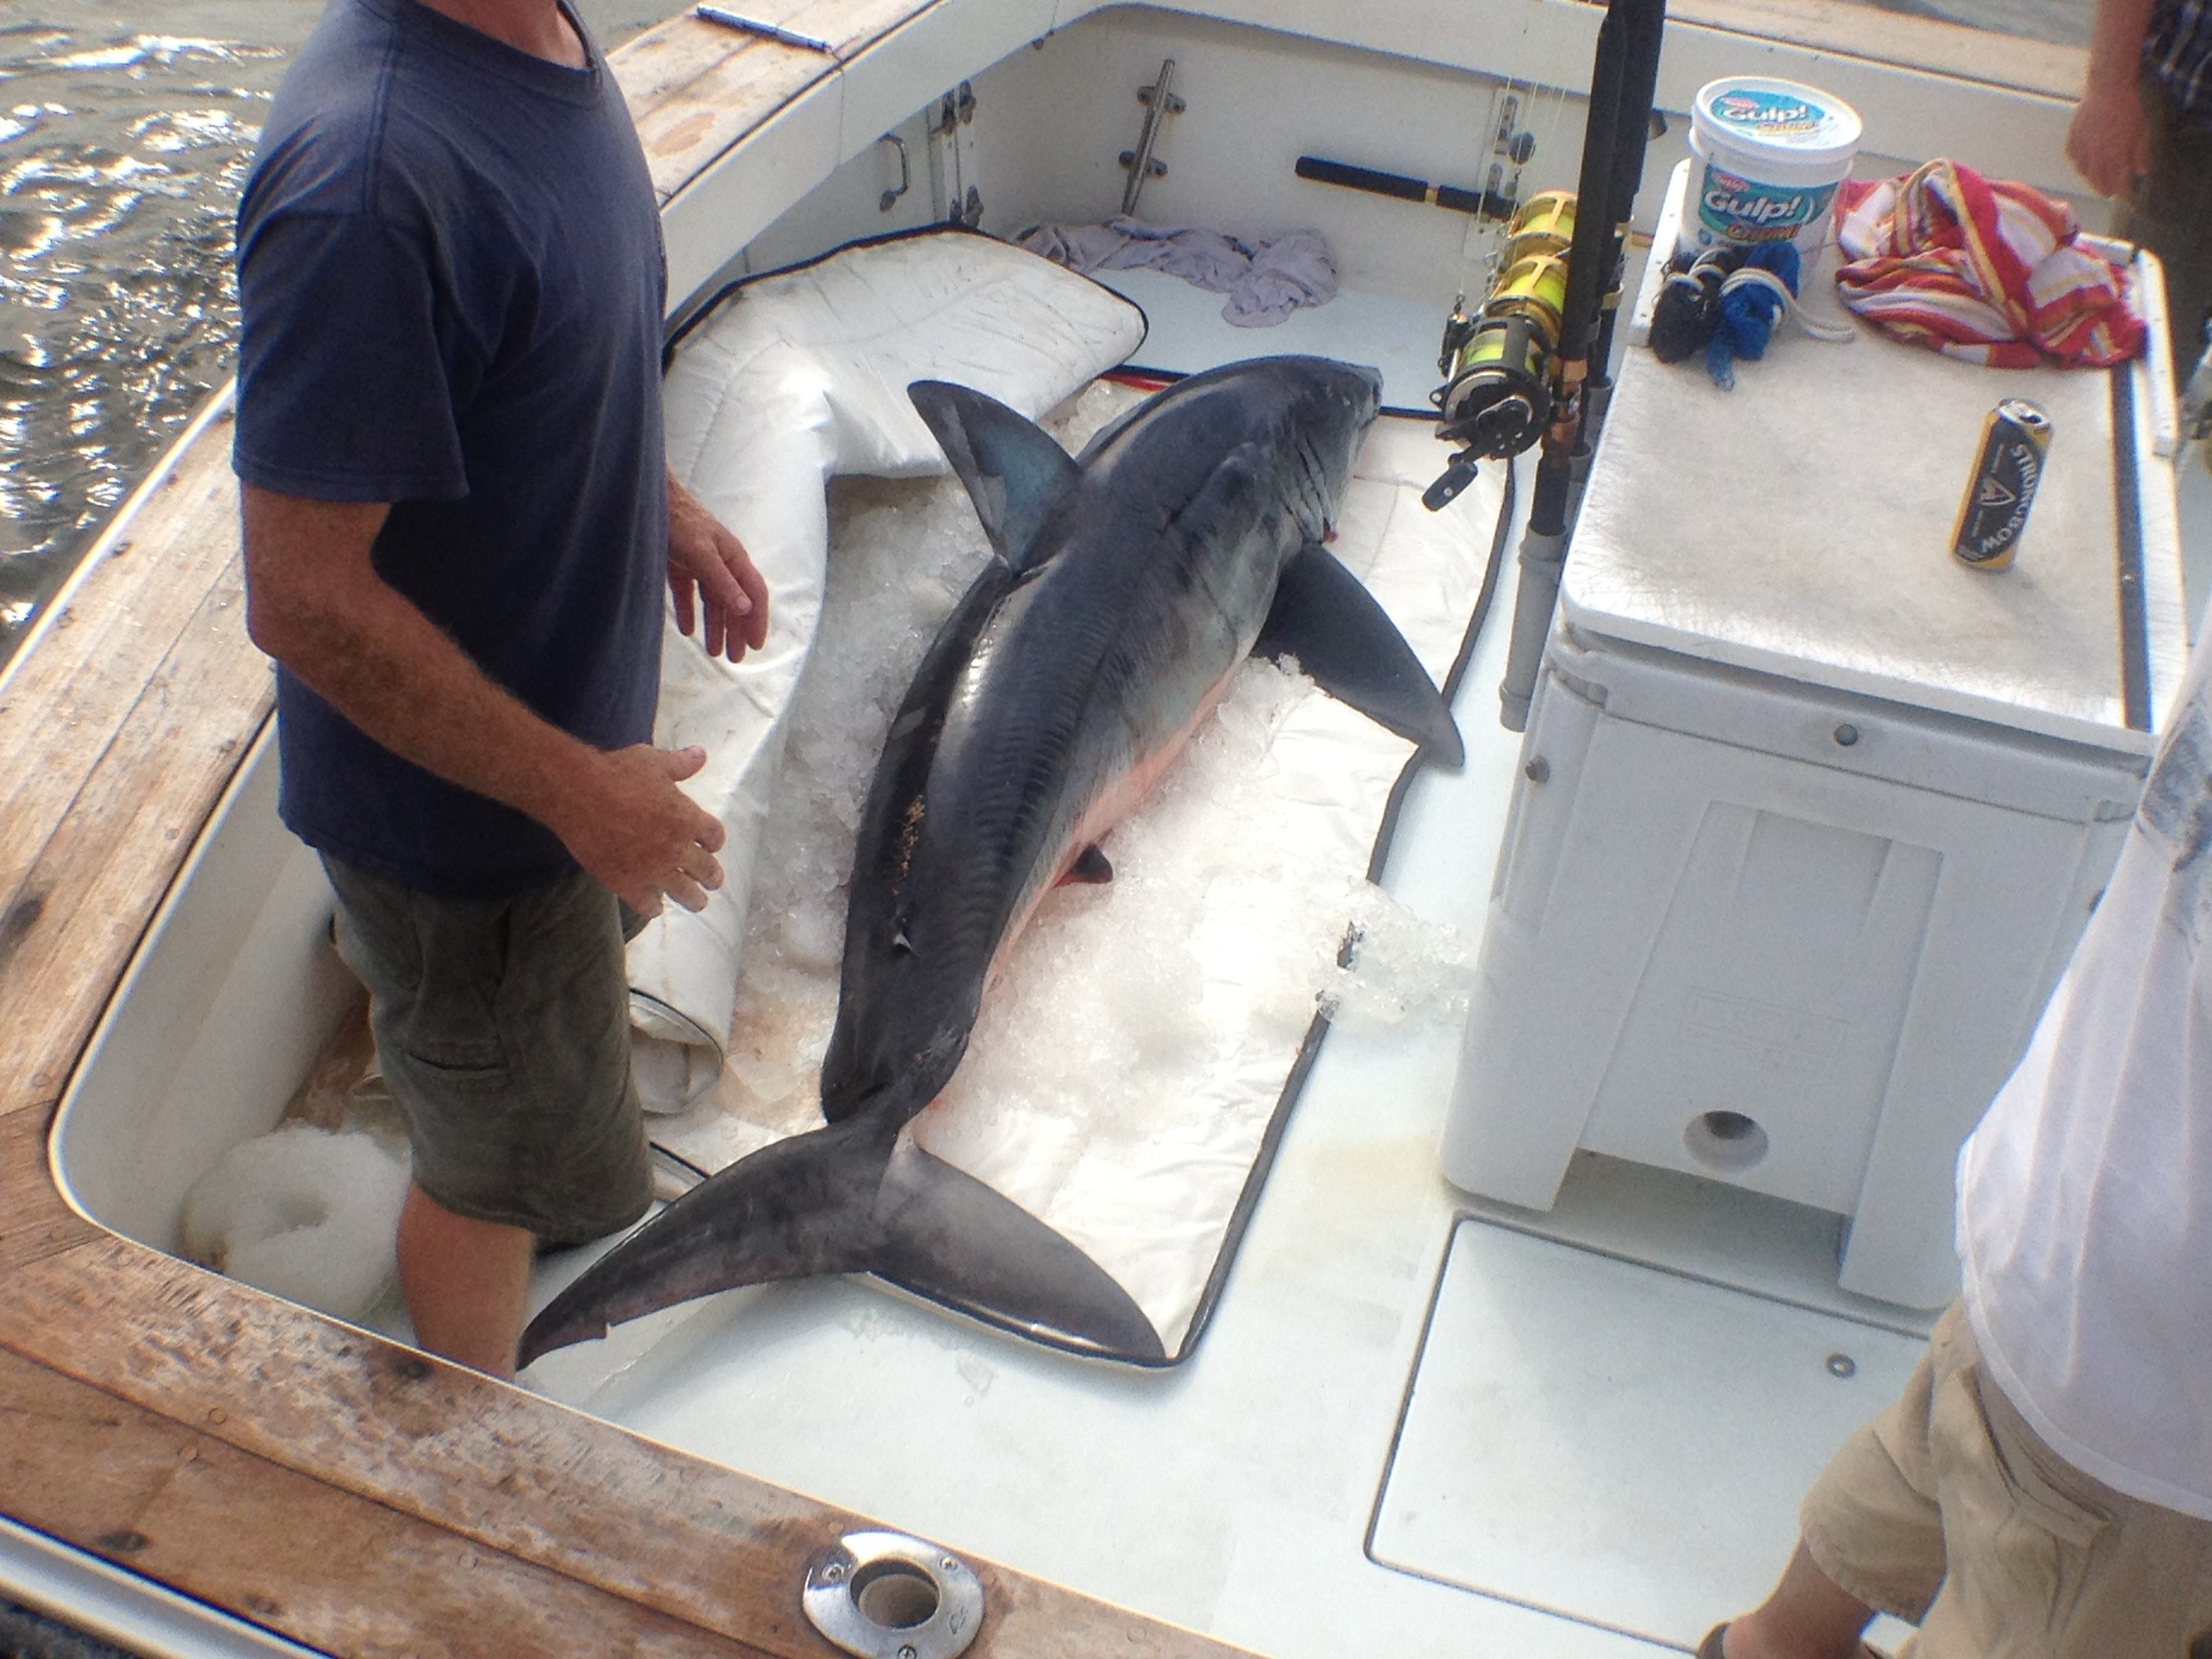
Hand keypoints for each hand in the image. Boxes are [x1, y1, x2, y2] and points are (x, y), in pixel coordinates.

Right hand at [549, 743, 725, 916]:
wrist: (579, 794)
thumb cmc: (618, 773)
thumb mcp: (654, 762)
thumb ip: (680, 763)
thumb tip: (701, 754)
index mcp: (688, 818)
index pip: (714, 835)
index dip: (714, 840)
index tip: (712, 845)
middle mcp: (676, 848)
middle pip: (705, 868)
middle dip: (712, 876)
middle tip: (714, 881)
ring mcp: (653, 869)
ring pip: (683, 892)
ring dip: (694, 899)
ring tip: (698, 903)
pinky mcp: (626, 883)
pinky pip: (646, 904)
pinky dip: (652, 908)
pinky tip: (654, 909)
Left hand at [667, 475, 769, 662]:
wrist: (649, 499)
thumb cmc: (680, 521)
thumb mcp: (703, 555)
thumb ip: (723, 583)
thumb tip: (745, 609)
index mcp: (734, 558)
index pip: (754, 594)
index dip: (757, 620)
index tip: (755, 645)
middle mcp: (721, 563)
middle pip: (734, 602)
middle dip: (736, 631)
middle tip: (735, 659)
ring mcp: (700, 564)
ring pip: (712, 602)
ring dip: (714, 627)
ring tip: (713, 652)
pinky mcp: (679, 565)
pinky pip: (688, 595)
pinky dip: (689, 613)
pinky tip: (687, 630)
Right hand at [2066, 77, 2149, 198]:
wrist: (2108, 89)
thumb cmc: (2129, 109)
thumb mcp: (2141, 131)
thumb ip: (2141, 153)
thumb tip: (2142, 172)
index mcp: (2117, 156)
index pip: (2118, 182)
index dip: (2122, 190)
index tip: (2124, 194)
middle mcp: (2097, 156)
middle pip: (2098, 181)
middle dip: (2104, 189)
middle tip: (2107, 193)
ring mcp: (2083, 149)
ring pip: (2084, 172)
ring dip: (2090, 178)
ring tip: (2095, 179)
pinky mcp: (2073, 139)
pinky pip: (2073, 158)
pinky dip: (2078, 163)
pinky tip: (2083, 163)